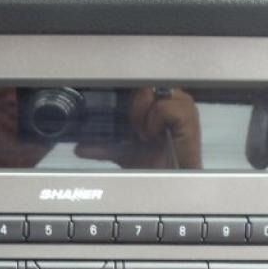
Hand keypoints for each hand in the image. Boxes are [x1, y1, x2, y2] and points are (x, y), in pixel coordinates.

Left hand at [76, 88, 201, 169]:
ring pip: (153, 91)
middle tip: (134, 128)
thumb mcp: (122, 152)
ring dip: (142, 113)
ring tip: (144, 133)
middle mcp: (169, 101)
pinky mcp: (188, 116)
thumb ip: (101, 147)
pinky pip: (166, 106)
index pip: (138, 84)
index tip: (120, 113)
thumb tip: (79, 147)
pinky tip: (155, 134)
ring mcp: (180, 106)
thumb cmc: (154, 166)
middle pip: (144, 84)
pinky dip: (155, 120)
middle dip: (133, 106)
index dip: (126, 94)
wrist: (169, 184)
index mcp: (155, 104)